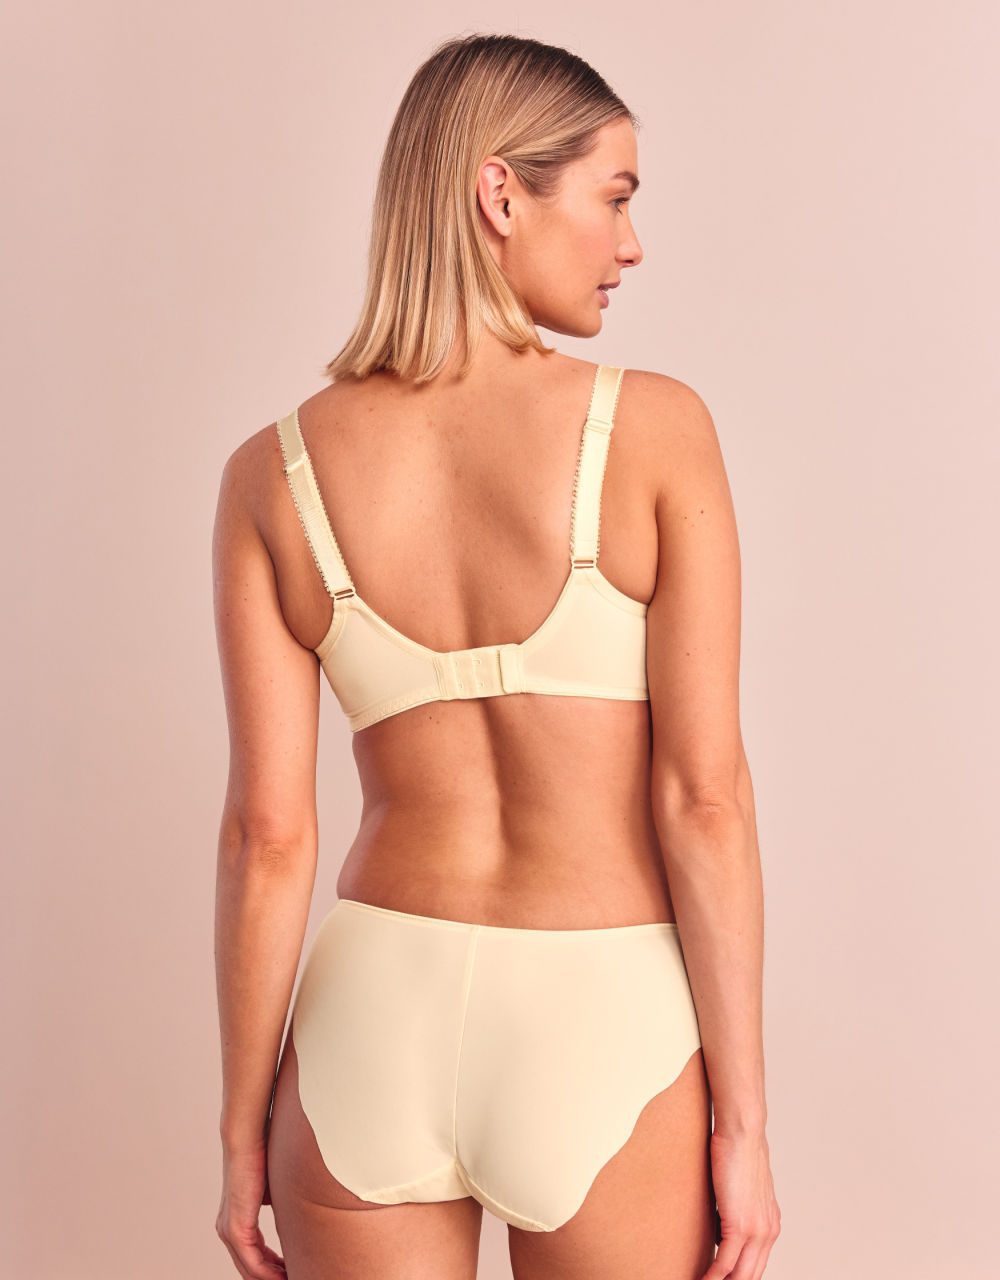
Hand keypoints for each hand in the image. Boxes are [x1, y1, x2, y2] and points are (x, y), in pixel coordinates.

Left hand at [216, 1142, 286, 1278]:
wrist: (247, 1138)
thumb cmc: (262, 1154)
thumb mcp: (272, 1187)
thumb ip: (277, 1203)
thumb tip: (293, 1211)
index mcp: (236, 1221)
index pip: (255, 1256)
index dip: (274, 1268)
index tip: (293, 1270)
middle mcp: (227, 1230)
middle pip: (251, 1269)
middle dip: (274, 1277)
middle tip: (297, 1277)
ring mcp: (228, 1230)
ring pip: (251, 1270)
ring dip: (274, 1278)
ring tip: (295, 1279)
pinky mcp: (235, 1228)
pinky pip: (252, 1263)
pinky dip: (270, 1274)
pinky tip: (286, 1276)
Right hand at [699, 1128, 780, 1279]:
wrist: (743, 1131)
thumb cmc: (738, 1150)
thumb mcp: (743, 1188)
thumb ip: (737, 1212)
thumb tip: (721, 1233)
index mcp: (771, 1225)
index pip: (755, 1266)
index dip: (739, 1278)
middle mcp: (769, 1232)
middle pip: (750, 1275)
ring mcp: (757, 1231)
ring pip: (739, 1275)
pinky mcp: (740, 1225)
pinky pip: (725, 1263)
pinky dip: (711, 1276)